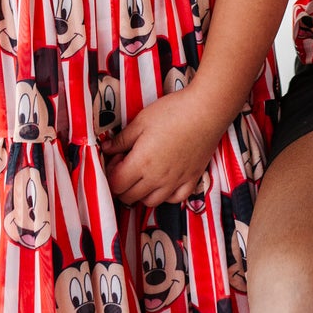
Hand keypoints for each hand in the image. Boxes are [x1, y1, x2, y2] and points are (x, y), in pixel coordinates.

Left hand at [101, 85, 227, 207]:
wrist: (206, 110)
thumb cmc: (173, 112)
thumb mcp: (141, 120)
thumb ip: (121, 139)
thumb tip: (106, 149)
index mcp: (141, 163)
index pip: (116, 185)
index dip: (111, 173)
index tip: (118, 158)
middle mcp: (157, 178)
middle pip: (129, 197)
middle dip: (122, 184)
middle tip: (128, 163)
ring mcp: (175, 181)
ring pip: (150, 202)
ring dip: (141, 192)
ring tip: (144, 173)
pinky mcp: (191, 179)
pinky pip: (175, 199)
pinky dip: (166, 195)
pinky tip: (164, 181)